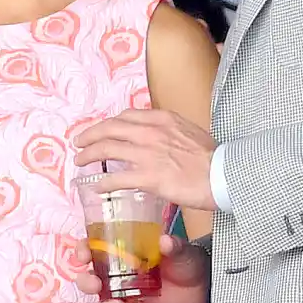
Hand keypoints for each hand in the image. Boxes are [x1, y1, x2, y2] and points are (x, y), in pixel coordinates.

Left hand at [74, 109, 216, 210]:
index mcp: (162, 119)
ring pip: (107, 149)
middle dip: (90, 135)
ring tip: (80, 161)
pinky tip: (97, 186)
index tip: (101, 129)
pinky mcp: (149, 177)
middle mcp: (151, 131)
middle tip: (79, 142)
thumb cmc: (212, 157)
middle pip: (110, 128)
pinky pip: (117, 177)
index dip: (108, 123)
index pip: (126, 116)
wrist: (223, 174)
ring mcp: (148, 154)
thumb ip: (170, 131)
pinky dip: (103, 181)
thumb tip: (158, 139)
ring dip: (89, 155)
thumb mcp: (189, 131)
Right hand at [74, 234, 209, 302]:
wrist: (203, 288)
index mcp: (123, 252)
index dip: (82, 251)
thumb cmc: (186, 261)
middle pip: (88, 279)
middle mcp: (117, 274)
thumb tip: (164, 241)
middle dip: (85, 282)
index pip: (93, 249)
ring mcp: (124, 296)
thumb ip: (173, 246)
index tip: (83, 255)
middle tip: (96, 285)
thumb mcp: (181, 250)